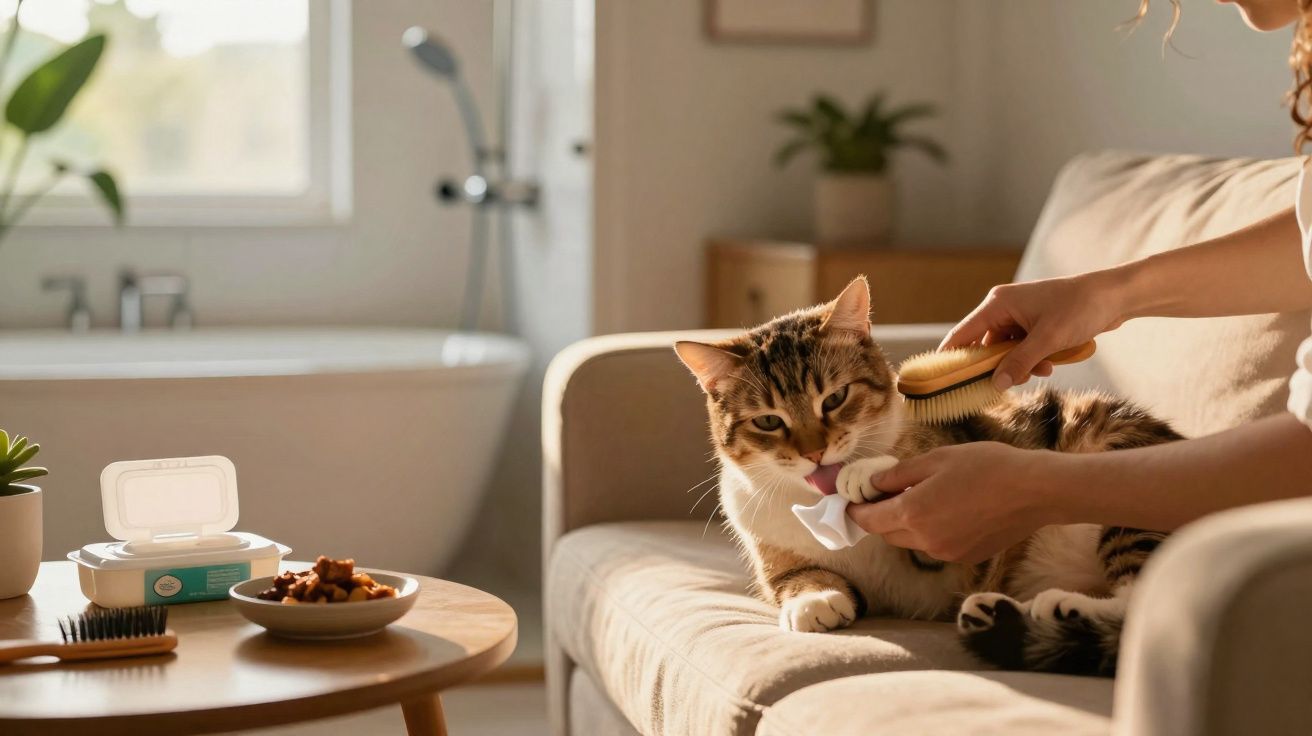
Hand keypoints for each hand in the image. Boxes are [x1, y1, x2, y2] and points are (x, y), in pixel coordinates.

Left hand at [845, 442, 1063, 563]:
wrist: (1035, 491)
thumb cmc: (987, 467)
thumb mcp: (936, 459)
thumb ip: (899, 474)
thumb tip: (873, 483)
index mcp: (913, 514)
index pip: (869, 520)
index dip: (855, 510)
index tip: (849, 499)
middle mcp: (925, 541)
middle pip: (887, 533)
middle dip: (879, 516)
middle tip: (881, 493)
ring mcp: (945, 553)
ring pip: (910, 541)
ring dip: (904, 524)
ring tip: (916, 497)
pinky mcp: (964, 558)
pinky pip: (934, 545)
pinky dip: (929, 531)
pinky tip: (945, 509)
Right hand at [939, 270, 1127, 389]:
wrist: (1114, 296)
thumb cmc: (1080, 308)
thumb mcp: (1047, 340)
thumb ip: (1019, 363)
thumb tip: (995, 385)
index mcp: (998, 304)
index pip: (962, 335)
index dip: (950, 358)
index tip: (940, 381)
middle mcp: (1003, 308)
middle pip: (985, 347)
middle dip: (998, 367)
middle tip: (1010, 383)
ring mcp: (1019, 316)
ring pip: (1006, 351)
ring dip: (1020, 365)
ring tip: (1043, 369)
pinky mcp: (1034, 324)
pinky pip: (1022, 348)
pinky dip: (1032, 359)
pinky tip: (1049, 363)